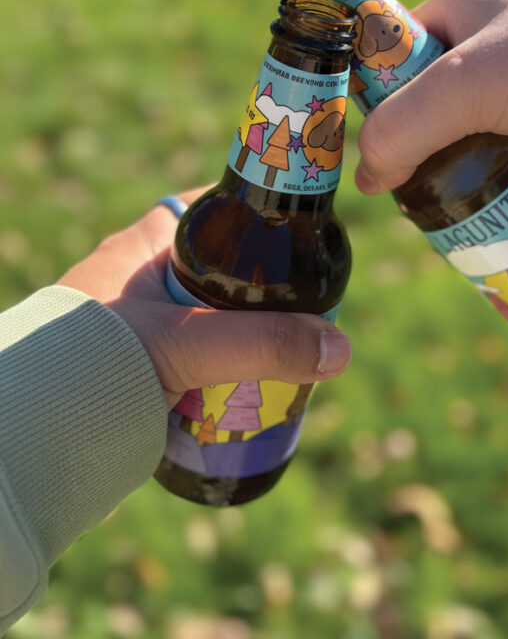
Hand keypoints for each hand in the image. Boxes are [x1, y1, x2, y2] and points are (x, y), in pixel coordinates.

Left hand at [58, 188, 352, 407]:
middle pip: (214, 269)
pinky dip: (214, 368)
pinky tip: (239, 388)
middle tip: (296, 308)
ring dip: (237, 336)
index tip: (290, 232)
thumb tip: (338, 351)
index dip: (250, 215)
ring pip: (204, 316)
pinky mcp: (131, 364)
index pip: (207, 209)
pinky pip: (187, 354)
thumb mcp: (190, 343)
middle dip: (255, 291)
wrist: (31, 435)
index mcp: (139, 246)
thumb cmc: (99, 362)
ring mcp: (131, 322)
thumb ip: (265, 343)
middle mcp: (133, 277)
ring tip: (278, 354)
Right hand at [355, 0, 507, 193]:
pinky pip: (504, 140)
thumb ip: (404, 126)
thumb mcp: (470, 84)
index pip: (379, 56)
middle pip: (419, 98)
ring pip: (464, 125)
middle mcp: (482, 32)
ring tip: (444, 211)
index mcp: (450, 7)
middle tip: (405, 199)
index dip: (360, 107)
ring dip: (453, 166)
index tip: (359, 160)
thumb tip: (366, 175)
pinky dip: (494, 170)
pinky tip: (491, 202)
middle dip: (409, 148)